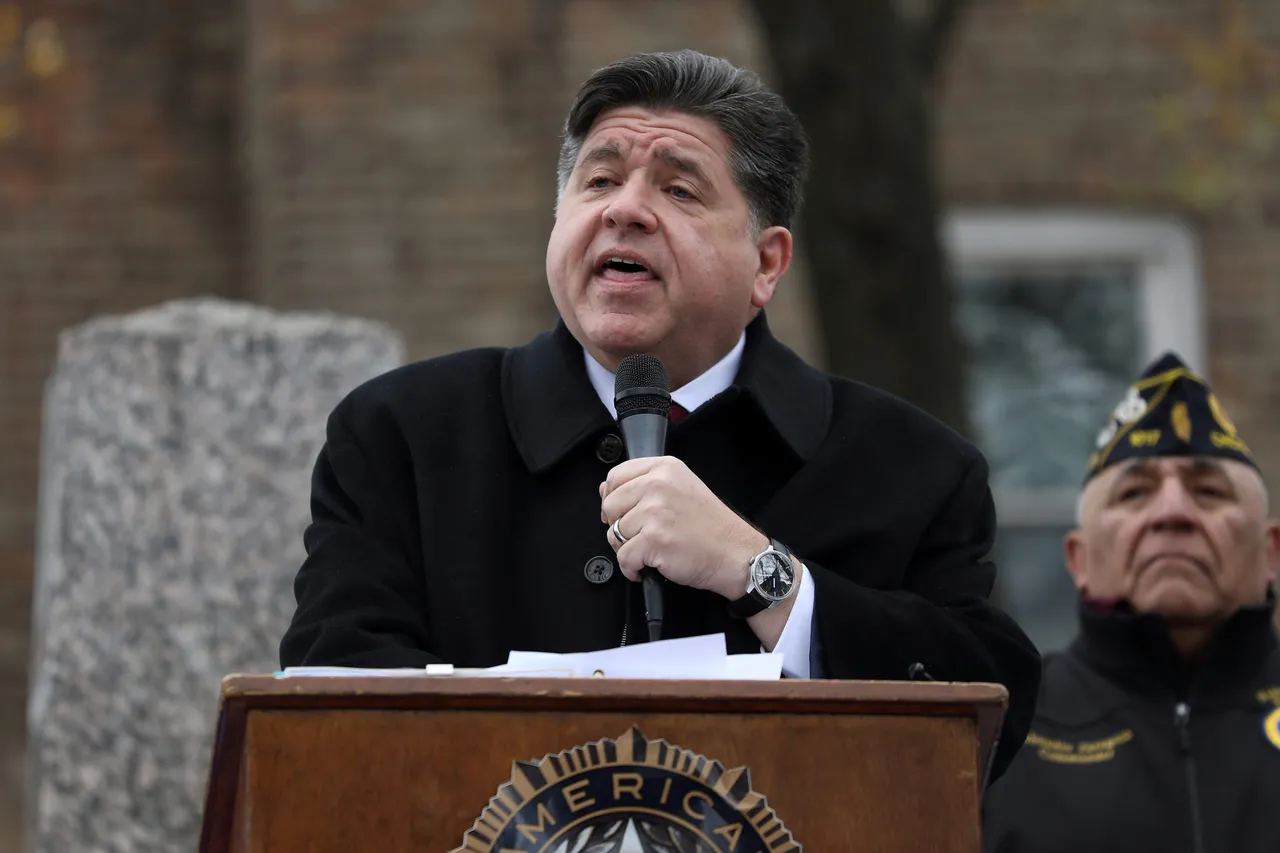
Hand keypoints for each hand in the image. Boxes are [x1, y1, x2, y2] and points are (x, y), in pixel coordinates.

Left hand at [600, 456, 764, 598]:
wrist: (735, 553)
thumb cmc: (711, 526)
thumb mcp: (680, 488)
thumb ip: (643, 484)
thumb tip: (605, 490)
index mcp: (664, 469)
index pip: (615, 477)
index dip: (613, 498)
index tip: (623, 511)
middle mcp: (658, 485)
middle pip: (610, 506)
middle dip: (619, 525)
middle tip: (640, 534)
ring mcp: (656, 512)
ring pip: (614, 534)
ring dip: (628, 548)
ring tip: (651, 549)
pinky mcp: (654, 540)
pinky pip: (624, 558)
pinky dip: (632, 568)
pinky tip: (649, 566)